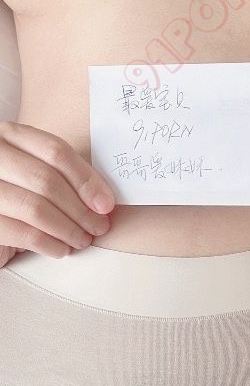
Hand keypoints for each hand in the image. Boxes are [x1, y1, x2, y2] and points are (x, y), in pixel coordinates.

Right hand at [0, 121, 114, 267]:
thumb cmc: (16, 193)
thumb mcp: (35, 173)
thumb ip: (63, 176)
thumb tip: (101, 200)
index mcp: (9, 136)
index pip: (54, 151)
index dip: (85, 178)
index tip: (105, 202)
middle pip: (46, 180)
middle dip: (80, 209)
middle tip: (98, 226)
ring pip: (35, 208)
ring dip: (67, 229)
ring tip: (82, 239)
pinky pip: (23, 234)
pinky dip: (49, 244)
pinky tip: (61, 249)